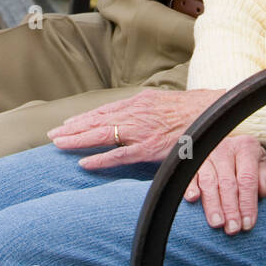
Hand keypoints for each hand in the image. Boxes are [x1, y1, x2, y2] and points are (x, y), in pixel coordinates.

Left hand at [48, 88, 224, 169]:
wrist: (213, 113)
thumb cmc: (192, 110)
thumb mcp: (165, 103)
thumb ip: (147, 109)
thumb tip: (135, 115)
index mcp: (140, 102)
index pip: (105, 111)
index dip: (84, 118)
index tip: (67, 125)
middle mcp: (137, 113)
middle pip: (98, 120)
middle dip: (74, 128)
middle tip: (52, 135)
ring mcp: (142, 130)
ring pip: (103, 134)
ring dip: (79, 140)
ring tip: (59, 144)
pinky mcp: (149, 148)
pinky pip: (119, 155)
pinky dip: (100, 159)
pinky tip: (84, 163)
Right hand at [184, 135, 265, 232]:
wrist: (222, 142)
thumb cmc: (244, 160)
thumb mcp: (259, 163)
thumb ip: (263, 177)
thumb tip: (262, 191)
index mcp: (245, 148)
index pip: (248, 179)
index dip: (248, 203)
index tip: (247, 224)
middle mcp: (225, 148)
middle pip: (228, 183)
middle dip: (231, 208)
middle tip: (233, 229)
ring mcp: (207, 154)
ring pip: (209, 181)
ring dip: (212, 204)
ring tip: (216, 223)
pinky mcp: (191, 159)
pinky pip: (190, 174)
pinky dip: (190, 186)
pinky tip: (192, 199)